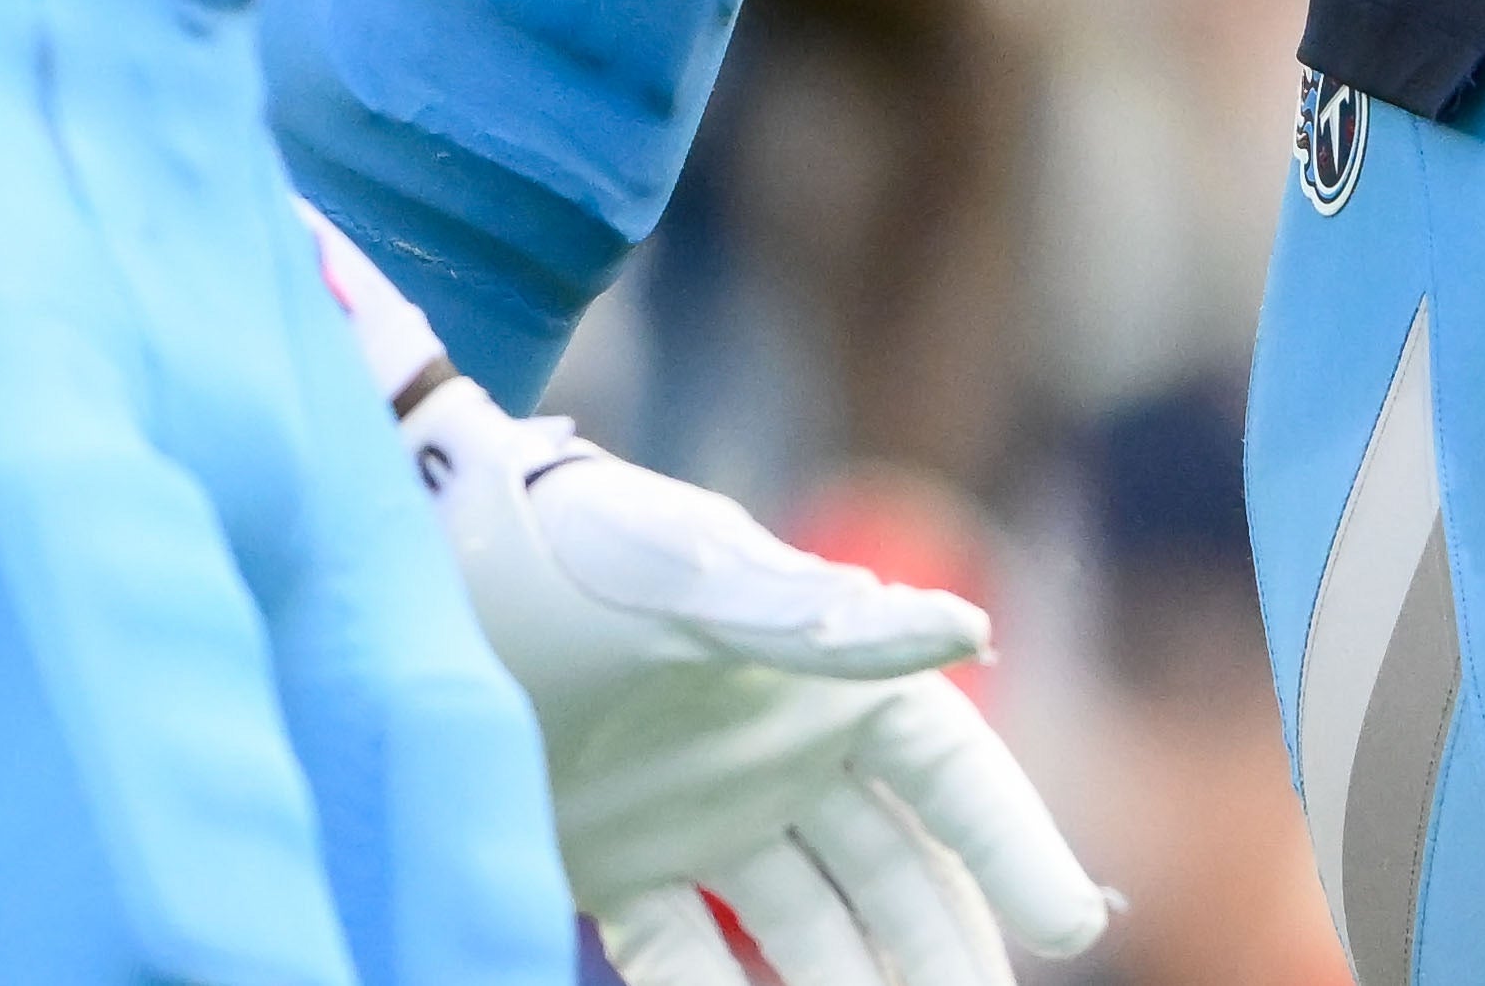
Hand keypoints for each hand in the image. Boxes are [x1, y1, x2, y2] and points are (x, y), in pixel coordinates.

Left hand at [318, 222, 1109, 984]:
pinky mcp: (622, 866)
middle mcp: (782, 753)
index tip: (1068, 923)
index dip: (1013, 845)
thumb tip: (969, 631)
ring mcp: (705, 816)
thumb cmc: (568, 541)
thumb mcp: (687, 572)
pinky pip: (685, 962)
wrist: (416, 550)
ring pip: (810, 937)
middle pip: (896, 878)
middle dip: (946, 956)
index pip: (951, 774)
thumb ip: (818, 622)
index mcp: (825, 673)